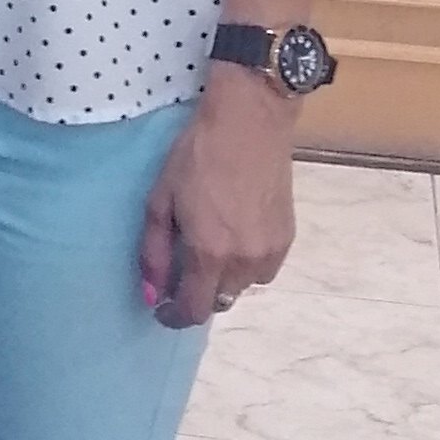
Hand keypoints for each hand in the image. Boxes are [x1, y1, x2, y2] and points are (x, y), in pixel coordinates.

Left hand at [140, 70, 294, 326]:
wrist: (249, 122)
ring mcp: (271, 251)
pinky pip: (265, 271)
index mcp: (210, 253)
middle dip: (197, 294)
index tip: (162, 309)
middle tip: (182, 269)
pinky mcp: (288, 238)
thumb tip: (152, 295)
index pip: (194, 310)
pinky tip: (235, 239)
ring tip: (210, 249)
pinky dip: (247, 266)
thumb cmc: (196, 155)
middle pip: (219, 301)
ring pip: (243, 287)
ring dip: (223, 280)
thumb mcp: (160, 201)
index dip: (174, 317)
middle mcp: (245, 261)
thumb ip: (154, 254)